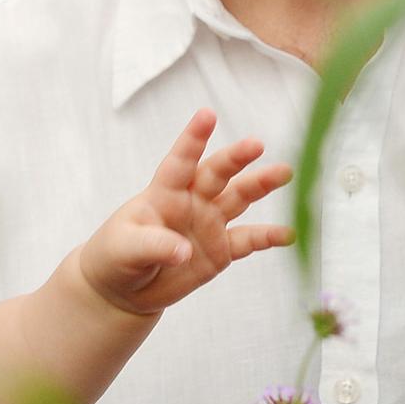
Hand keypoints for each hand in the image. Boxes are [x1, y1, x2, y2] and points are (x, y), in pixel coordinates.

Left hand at [76, 107, 292, 315]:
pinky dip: (268, 237)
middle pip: (217, 173)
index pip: (179, 161)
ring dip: (261, 185)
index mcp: (162, 193)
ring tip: (284, 172)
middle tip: (256, 144)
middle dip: (236, 158)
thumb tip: (185, 251)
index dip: (192, 139)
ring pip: (239, 198)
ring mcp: (208, 223)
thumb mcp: (124, 249)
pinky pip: (249, 240)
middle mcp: (191, 201)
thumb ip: (152, 246)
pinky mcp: (220, 250)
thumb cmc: (115, 257)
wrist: (124, 288)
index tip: (207, 115)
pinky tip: (289, 233)